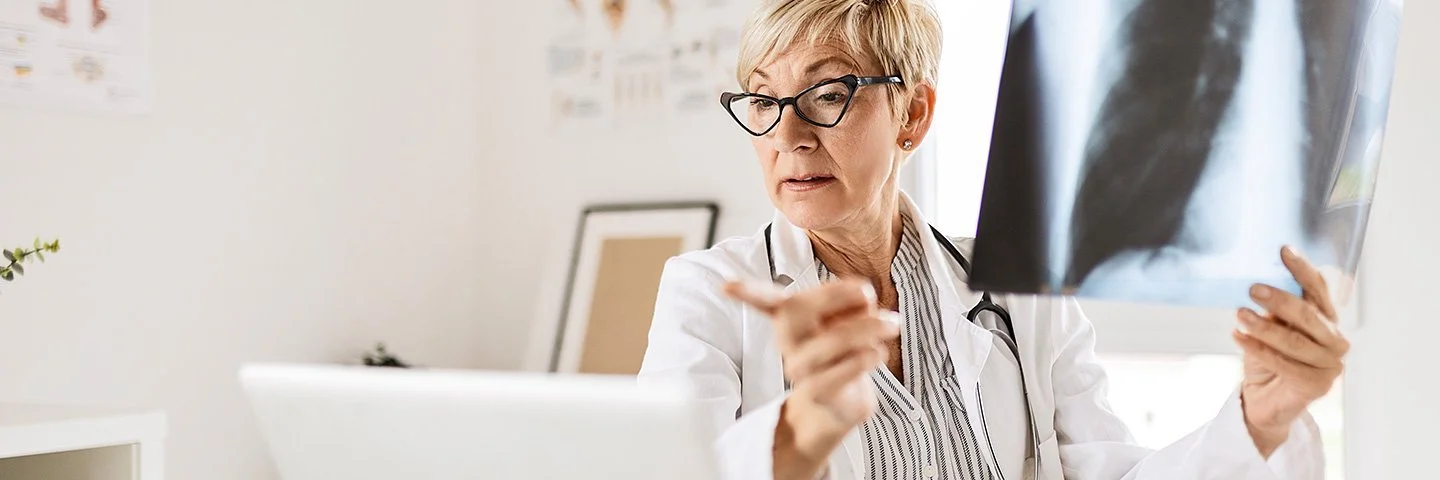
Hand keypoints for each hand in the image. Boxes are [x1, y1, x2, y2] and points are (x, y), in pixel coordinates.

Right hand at [724, 278, 898, 478]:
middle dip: (834, 294)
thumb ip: (850, 305)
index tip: (725, 287)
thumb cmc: (842, 357)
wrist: (836, 409)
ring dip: (865, 328)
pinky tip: (877, 353)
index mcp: (791, 321)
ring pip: (826, 344)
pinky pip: (835, 375)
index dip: (747, 293)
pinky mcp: (819, 394)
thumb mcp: (847, 322)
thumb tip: (863, 296)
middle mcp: (790, 344)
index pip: (766, 302)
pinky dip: (861, 360)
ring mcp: (802, 370)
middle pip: (796, 312)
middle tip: (869, 293)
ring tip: (891, 324)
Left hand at [1233, 246, 1349, 456]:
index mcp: (1327, 319)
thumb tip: (1258, 282)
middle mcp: (1335, 340)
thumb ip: (1273, 310)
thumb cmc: (1269, 359)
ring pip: (1294, 341)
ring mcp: (1330, 365)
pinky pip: (1282, 363)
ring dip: (1264, 326)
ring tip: (1239, 314)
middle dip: (1280, 300)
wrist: (1266, 401)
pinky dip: (1257, 348)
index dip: (1302, 269)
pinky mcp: (1317, 386)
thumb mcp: (1270, 328)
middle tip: (1252, 288)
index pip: (1318, 289)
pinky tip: (1238, 337)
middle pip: (1308, 315)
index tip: (1283, 250)